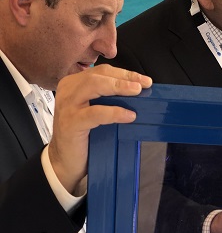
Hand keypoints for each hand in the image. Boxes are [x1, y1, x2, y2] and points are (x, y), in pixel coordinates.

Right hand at [48, 64, 151, 194]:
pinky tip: (128, 116)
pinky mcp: (70, 122)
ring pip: (94, 86)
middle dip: (124, 78)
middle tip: (143, 85)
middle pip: (99, 75)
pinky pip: (95, 113)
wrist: (66, 160)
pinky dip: (114, 112)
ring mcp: (67, 105)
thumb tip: (138, 90)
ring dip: (119, 87)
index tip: (144, 80)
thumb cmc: (84, 133)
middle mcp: (68, 90)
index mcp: (74, 84)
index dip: (125, 73)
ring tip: (137, 92)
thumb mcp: (96, 109)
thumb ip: (109, 97)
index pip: (102, 71)